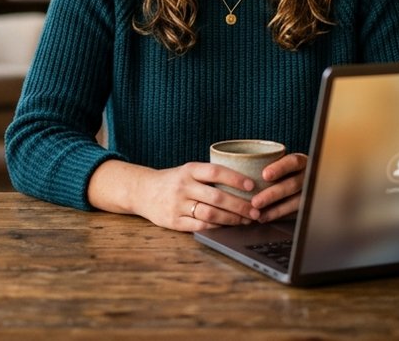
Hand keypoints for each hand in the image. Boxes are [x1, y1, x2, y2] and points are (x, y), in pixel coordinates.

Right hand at [90, 159, 261, 231]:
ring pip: (210, 214)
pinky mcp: (174, 221)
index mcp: (189, 170)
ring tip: (246, 221)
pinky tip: (229, 228)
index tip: (252, 186)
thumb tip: (245, 184)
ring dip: (232, 219)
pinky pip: (200, 226)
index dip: (235, 178)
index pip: (216, 171)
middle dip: (240, 205)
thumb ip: (210, 176)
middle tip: (256, 211)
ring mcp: (178, 205)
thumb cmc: (174, 181)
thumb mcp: (188, 171)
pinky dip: (217, 228)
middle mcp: (184, 186)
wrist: (143, 191)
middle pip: (217, 197)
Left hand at [249, 152, 307, 222]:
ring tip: (259, 215)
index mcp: (300, 162)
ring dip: (276, 209)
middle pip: (293, 184)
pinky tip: (266, 218)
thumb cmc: (280, 170)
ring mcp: (309, 192)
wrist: (295, 181)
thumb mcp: (277, 162)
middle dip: (273, 194)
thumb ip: (263, 163)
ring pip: (297, 201)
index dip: (280, 168)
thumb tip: (234, 164)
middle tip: (255, 202)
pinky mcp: (306, 206)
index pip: (293, 162)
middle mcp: (307, 176)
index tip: (264, 175)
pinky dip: (279, 216)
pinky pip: (295, 213)